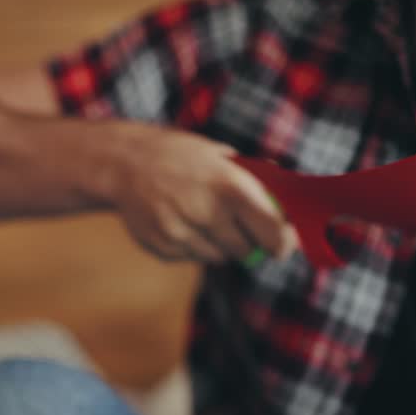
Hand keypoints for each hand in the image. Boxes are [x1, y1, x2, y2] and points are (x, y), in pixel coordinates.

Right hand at [106, 124, 297, 262]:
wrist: (123, 163)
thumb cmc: (180, 156)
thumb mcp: (221, 156)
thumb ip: (256, 181)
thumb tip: (291, 202)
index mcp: (229, 186)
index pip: (272, 231)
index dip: (283, 243)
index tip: (284, 246)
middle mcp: (205, 211)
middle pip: (245, 249)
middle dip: (247, 240)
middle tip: (234, 221)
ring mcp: (181, 232)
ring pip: (219, 257)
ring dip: (218, 243)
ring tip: (200, 215)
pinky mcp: (162, 247)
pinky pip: (192, 258)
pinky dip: (193, 245)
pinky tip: (179, 220)